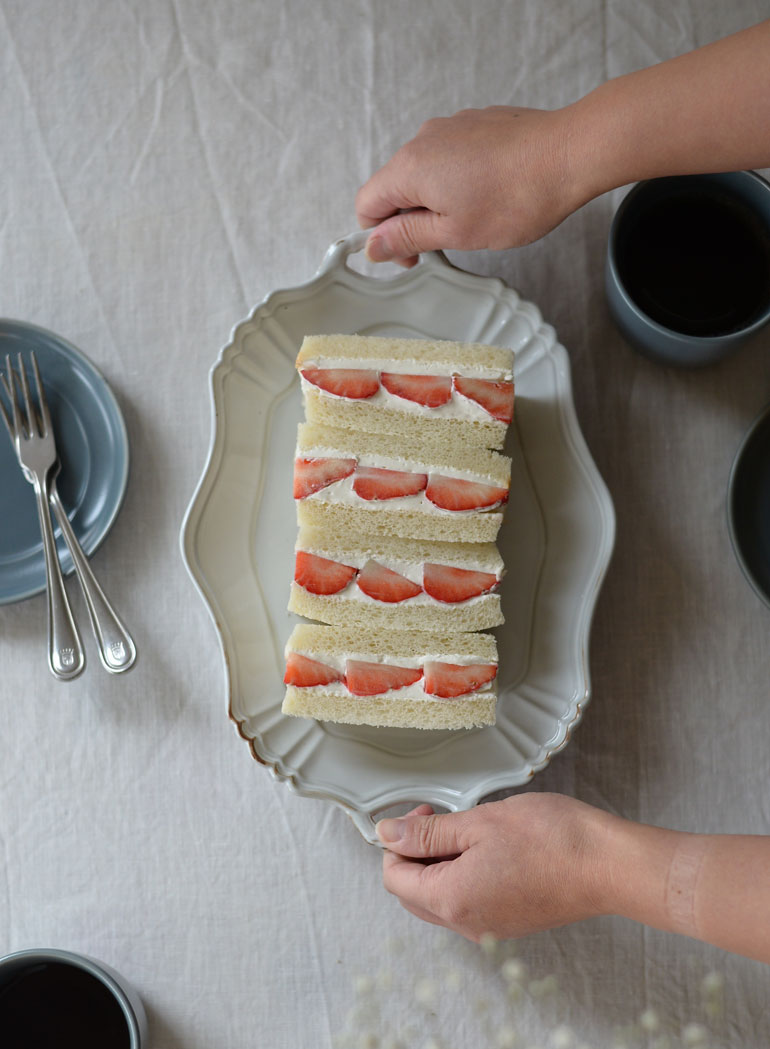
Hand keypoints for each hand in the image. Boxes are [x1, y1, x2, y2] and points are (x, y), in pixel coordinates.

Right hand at [355, 106, 581, 266]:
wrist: (568, 153)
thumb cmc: (517, 196)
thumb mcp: (454, 232)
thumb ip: (407, 237)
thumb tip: (373, 246)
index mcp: (410, 167)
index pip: (367, 203)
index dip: (379, 236)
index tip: (409, 255)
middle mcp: (424, 139)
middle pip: (395, 186)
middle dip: (411, 219)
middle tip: (446, 243)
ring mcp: (451, 126)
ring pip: (425, 172)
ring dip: (437, 200)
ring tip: (475, 217)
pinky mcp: (476, 122)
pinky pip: (451, 156)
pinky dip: (459, 179)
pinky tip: (490, 193)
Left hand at [377, 794, 612, 941]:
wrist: (608, 866)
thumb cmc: (551, 839)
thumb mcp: (479, 822)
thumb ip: (428, 832)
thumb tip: (388, 834)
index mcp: (452, 899)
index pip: (395, 878)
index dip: (398, 841)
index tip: (421, 812)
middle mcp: (467, 924)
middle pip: (413, 893)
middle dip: (416, 853)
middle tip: (440, 817)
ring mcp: (490, 929)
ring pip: (440, 899)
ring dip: (441, 864)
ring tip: (469, 830)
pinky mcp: (510, 923)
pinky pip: (468, 904)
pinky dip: (464, 875)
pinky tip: (488, 848)